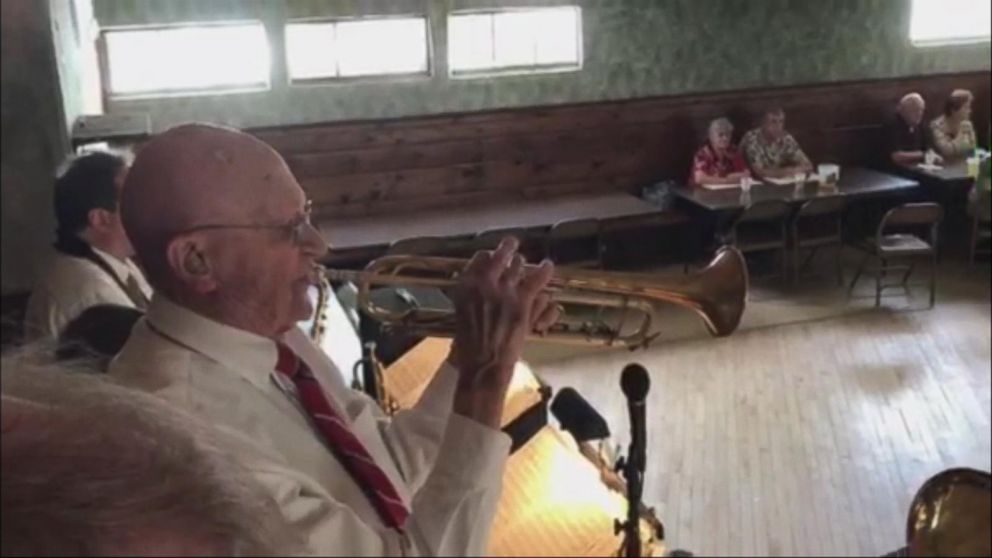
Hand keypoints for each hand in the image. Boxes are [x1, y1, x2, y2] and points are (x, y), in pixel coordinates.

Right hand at [448, 237, 556, 426]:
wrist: (483, 364)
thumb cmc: (468, 346)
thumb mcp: (461, 314)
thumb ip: (471, 295)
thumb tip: (478, 283)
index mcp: (464, 286)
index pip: (479, 258)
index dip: (489, 257)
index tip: (492, 258)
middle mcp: (483, 283)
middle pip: (499, 255)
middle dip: (507, 249)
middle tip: (511, 246)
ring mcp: (504, 290)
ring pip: (518, 264)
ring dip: (523, 264)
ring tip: (525, 263)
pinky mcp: (522, 300)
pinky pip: (537, 278)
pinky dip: (544, 270)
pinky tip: (548, 265)